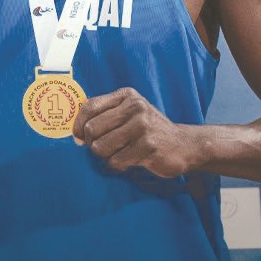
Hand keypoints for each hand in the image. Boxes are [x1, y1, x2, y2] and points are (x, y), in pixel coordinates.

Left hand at [72, 87, 195, 178]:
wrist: (184, 144)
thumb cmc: (148, 130)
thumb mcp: (129, 113)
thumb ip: (104, 116)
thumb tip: (76, 134)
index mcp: (127, 96)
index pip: (89, 106)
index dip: (78, 124)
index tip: (78, 137)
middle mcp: (135, 107)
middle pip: (92, 129)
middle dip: (92, 143)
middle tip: (102, 148)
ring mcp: (142, 126)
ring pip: (101, 147)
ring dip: (105, 155)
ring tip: (118, 153)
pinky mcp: (148, 146)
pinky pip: (116, 161)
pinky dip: (117, 164)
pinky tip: (129, 160)